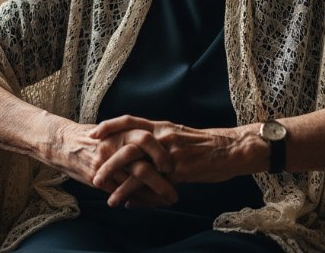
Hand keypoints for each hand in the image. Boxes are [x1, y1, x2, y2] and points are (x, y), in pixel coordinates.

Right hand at [45, 119, 177, 207]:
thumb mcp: (114, 129)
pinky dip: (136, 200)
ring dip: (152, 197)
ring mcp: (105, 166)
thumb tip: (161, 144)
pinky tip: (148, 204)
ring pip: (133, 185)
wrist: (63, 143)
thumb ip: (134, 136)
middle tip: (175, 192)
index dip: (161, 153)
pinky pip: (121, 193)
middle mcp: (113, 148)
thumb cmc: (93, 137)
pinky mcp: (98, 179)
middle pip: (142, 167)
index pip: (146, 140)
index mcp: (120, 132)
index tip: (172, 166)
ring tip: (166, 203)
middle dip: (162, 183)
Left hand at [91, 115, 251, 204]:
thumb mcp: (177, 138)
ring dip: (119, 182)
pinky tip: (128, 203)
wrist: (231, 149)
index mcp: (160, 126)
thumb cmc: (204, 146)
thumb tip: (141, 162)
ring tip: (107, 196)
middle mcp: (162, 136)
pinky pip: (155, 183)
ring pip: (138, 166)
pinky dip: (139, 195)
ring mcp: (170, 153)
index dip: (110, 126)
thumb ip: (157, 147)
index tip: (92, 133)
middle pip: (128, 145)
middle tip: (94, 175)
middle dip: (108, 161)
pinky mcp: (180, 170)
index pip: (130, 120)